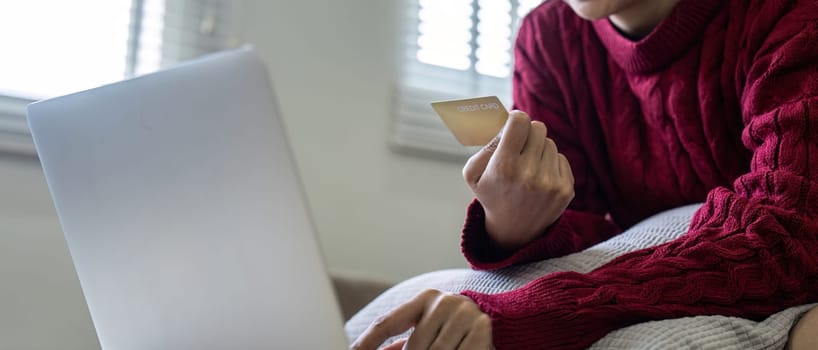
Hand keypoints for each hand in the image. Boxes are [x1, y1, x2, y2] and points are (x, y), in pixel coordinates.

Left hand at [351, 289, 492, 349]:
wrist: (500, 320)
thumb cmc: (453, 328)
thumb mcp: (427, 329)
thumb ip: (402, 341)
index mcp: (424, 299)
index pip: (386, 323)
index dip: (366, 342)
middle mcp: (443, 302)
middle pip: (412, 348)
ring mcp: (464, 315)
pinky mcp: (482, 330)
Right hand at [463, 111, 574, 252]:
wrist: (514, 230)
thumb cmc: (491, 194)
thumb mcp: (473, 173)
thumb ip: (486, 144)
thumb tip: (507, 122)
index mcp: (504, 167)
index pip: (519, 122)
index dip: (516, 118)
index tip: (513, 124)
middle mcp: (529, 174)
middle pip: (538, 128)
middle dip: (528, 133)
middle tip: (519, 146)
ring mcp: (550, 183)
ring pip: (550, 143)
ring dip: (539, 150)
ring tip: (528, 168)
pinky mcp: (566, 189)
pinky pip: (561, 158)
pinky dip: (550, 163)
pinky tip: (539, 178)